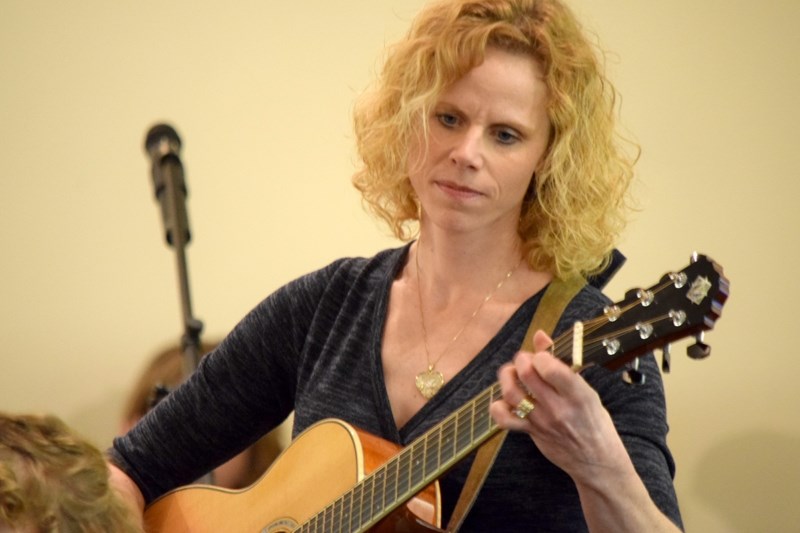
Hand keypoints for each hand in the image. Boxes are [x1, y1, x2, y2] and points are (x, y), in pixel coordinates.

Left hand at [490, 330, 629, 484]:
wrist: (596, 460)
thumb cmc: (593, 421)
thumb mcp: (586, 391)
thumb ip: (561, 364)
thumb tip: (539, 335)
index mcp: (577, 394)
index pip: (551, 368)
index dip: (540, 355)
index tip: (542, 356)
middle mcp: (558, 407)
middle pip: (526, 374)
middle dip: (522, 359)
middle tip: (526, 361)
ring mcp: (541, 421)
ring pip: (511, 393)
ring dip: (507, 376)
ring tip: (513, 373)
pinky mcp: (530, 432)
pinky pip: (504, 419)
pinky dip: (497, 406)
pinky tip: (506, 399)